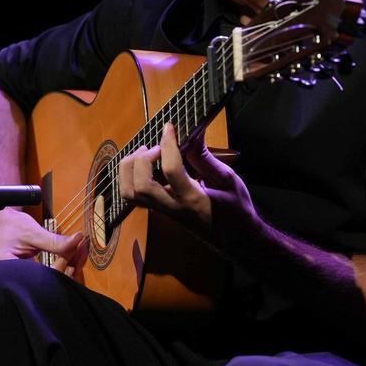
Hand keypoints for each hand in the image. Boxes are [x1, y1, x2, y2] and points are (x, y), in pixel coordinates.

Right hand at [0, 206, 88, 276]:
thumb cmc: (7, 225)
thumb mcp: (31, 232)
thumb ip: (53, 241)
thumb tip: (77, 241)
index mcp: (9, 273)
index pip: (41, 279)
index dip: (60, 267)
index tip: (74, 253)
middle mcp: (15, 281)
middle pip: (47, 283)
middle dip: (67, 269)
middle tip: (81, 254)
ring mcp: (22, 279)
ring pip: (49, 280)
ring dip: (65, 267)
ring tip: (80, 254)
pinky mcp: (28, 275)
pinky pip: (46, 274)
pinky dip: (58, 265)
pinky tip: (71, 258)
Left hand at [118, 123, 260, 236]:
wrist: (236, 238)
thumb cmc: (236, 208)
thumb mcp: (228, 179)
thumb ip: (206, 158)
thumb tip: (191, 134)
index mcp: (193, 199)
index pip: (170, 170)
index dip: (167, 144)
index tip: (169, 127)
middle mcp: (172, 207)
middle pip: (139, 187)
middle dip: (140, 160)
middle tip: (155, 147)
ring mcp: (163, 211)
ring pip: (130, 194)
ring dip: (129, 169)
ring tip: (144, 154)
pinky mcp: (159, 212)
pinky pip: (134, 196)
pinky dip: (130, 177)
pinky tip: (144, 165)